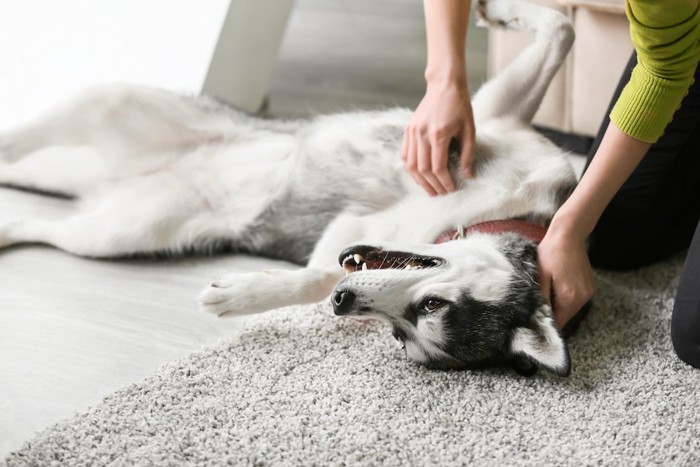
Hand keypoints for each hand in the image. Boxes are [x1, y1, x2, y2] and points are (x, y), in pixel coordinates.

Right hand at [401, 81, 475, 195]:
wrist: (444, 85)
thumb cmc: (460, 106)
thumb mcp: (469, 129)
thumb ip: (468, 154)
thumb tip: (467, 175)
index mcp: (438, 134)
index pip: (438, 167)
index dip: (444, 182)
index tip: (451, 189)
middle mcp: (422, 134)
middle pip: (423, 169)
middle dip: (432, 185)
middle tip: (441, 194)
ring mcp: (412, 132)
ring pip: (411, 165)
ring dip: (420, 180)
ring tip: (429, 189)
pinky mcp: (408, 130)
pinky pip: (405, 155)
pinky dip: (411, 168)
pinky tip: (419, 176)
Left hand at [537, 223, 594, 327]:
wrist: (569, 235)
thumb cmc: (552, 253)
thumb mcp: (541, 276)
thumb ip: (542, 298)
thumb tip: (539, 315)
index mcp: (570, 297)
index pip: (560, 322)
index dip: (548, 324)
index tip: (536, 322)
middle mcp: (583, 297)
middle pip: (567, 316)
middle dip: (554, 315)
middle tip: (538, 309)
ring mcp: (589, 292)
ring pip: (572, 308)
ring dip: (561, 307)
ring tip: (547, 298)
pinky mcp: (590, 286)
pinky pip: (577, 300)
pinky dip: (568, 299)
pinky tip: (558, 289)